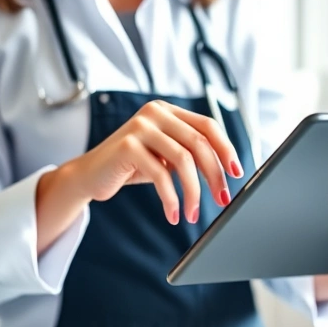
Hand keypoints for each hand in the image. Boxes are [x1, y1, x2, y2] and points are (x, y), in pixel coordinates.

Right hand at [62, 99, 241, 224]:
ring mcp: (140, 126)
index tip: (237, 173)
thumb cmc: (133, 167)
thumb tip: (227, 173)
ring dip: (194, 193)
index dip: (226, 149)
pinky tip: (173, 215)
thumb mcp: (165, 157)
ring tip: (192, 214)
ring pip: (183, 160)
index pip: (208, 126)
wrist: (90, 175)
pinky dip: (171, 199)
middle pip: (199, 144)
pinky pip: (161, 175)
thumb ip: (189, 154)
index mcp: (168, 111)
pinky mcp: (127, 146)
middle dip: (214, 176)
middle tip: (222, 200)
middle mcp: (155, 112)